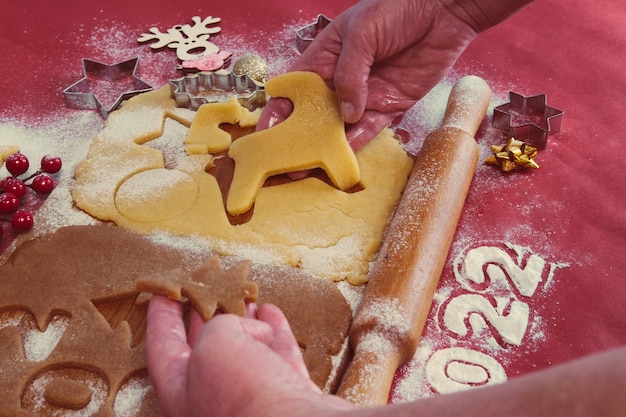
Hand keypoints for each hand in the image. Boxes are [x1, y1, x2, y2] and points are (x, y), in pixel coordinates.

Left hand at [145, 296, 354, 416]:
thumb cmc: (243, 397)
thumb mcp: (214, 344)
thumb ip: (220, 326)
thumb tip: (249, 329)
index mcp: (181, 391)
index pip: (162, 345)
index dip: (160, 315)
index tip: (162, 291)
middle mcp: (212, 398)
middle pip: (204, 347)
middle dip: (206, 314)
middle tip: (207, 287)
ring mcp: (250, 399)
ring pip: (245, 350)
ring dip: (246, 321)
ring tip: (246, 298)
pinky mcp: (285, 396)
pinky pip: (277, 357)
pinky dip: (275, 332)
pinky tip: (272, 312)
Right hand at [258, 0, 531, 150]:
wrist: (443, 10)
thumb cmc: (396, 9)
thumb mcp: (362, 34)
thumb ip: (350, 74)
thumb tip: (346, 113)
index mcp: (324, 57)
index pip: (295, 88)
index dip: (279, 110)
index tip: (268, 133)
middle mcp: (340, 80)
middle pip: (313, 114)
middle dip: (299, 138)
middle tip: (286, 162)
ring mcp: (364, 96)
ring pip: (340, 128)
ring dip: (325, 148)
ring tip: (309, 169)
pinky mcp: (390, 107)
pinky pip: (371, 130)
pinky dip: (358, 143)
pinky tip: (344, 156)